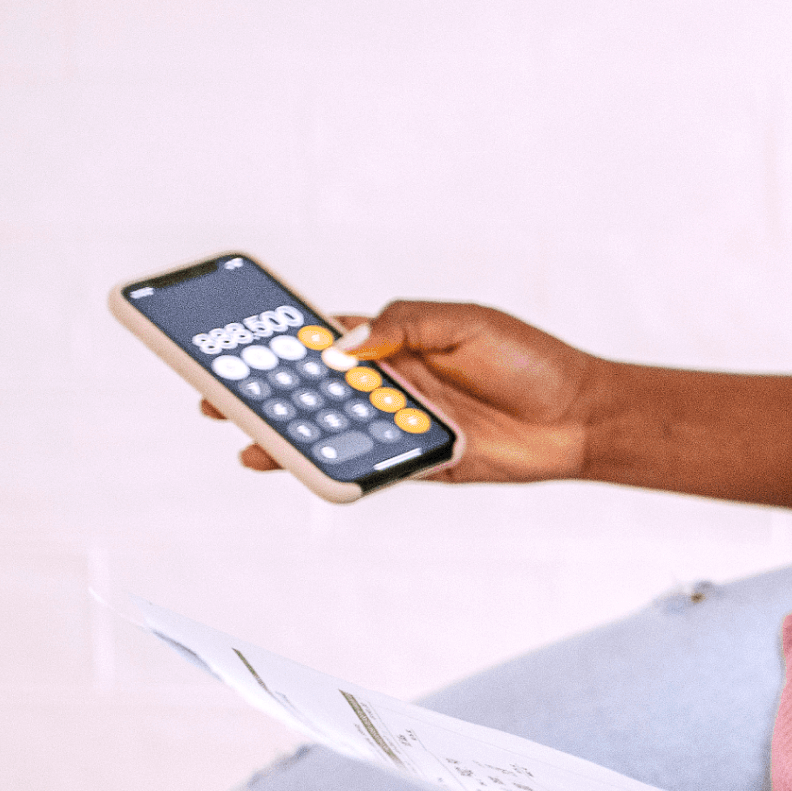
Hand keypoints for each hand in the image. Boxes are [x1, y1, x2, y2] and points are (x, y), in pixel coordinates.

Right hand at [200, 299, 603, 484]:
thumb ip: (404, 324)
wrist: (579, 416)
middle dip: (263, 391)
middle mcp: (391, 383)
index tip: (232, 338)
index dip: (279, 339)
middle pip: (314, 389)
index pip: (325, 338)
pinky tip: (300, 466)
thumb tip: (343, 345)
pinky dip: (331, 468)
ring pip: (331, 430)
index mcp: (396, 340)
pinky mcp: (418, 462)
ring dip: (288, 434)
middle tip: (212, 394)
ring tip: (245, 436)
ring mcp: (401, 424)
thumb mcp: (467, 323)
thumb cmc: (527, 360)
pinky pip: (365, 466)